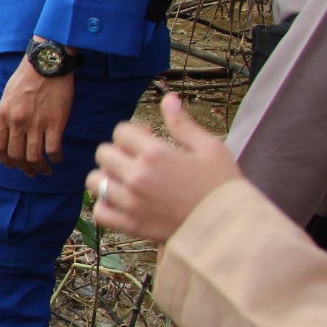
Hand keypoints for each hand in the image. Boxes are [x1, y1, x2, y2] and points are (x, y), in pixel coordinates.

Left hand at [0, 56, 73, 174]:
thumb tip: (8, 131)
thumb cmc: (27, 77)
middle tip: (31, 172)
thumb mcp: (7, 95)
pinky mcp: (55, 123)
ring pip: (34, 157)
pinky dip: (55, 158)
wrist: (47, 64)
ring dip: (39, 168)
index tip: (11, 165)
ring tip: (45, 170)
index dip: (5, 160)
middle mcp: (18, 122)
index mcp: (4, 115)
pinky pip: (53, 149)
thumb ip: (7, 115)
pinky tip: (57, 158)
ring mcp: (36, 124)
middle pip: (17, 155)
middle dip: (23, 168)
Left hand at [88, 93, 240, 243]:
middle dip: (118, 151)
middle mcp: (137, 176)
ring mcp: (131, 202)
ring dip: (108, 176)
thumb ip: (183, 124)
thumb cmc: (223, 186)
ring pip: (95, 180)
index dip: (133, 132)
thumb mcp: (210, 148)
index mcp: (155, 153)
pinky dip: (104, 205)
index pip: (121, 131)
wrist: (231, 227)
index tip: (147, 139)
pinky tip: (120, 201)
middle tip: (137, 159)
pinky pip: (100, 212)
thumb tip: (169, 99)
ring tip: (126, 180)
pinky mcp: (131, 224)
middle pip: (104, 152)